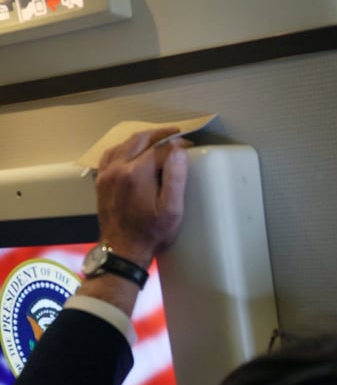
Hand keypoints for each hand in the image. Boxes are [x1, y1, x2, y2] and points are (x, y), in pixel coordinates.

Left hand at [94, 127, 188, 266]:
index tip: (188, 146)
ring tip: (157, 139)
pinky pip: (111, 154)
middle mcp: (118, 168)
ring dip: (142, 138)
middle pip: (140, 139)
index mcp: (136, 173)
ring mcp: (106, 173)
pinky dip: (124, 147)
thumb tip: (178, 151)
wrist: (123, 250)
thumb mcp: (171, 209)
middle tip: (175, 134)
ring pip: (124, 144)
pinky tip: (133, 151)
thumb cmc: (151, 233)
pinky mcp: (101, 180)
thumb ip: (175, 177)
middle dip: (159, 134)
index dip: (176, 145)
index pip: (160, 148)